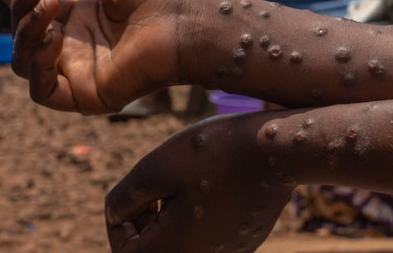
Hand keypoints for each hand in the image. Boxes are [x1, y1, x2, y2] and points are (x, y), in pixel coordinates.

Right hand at [0, 0, 192, 113]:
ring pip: (26, 64)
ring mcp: (81, 74)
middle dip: (20, 9)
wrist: (185, 18)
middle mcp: (79, 49)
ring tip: (48, 4)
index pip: (36, 13)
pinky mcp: (88, 98)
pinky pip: (42, 92)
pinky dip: (38, 63)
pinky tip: (55, 36)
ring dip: (26, 32)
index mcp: (84, 21)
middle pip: (25, 37)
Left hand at [105, 113, 293, 252]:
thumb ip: (123, 198)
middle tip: (151, 187)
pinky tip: (208, 186)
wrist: (277, 149)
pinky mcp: (244, 242)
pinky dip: (196, 219)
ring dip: (168, 220)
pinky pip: (207, 240)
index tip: (130, 193)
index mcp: (173, 252)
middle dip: (141, 222)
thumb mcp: (153, 168)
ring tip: (178, 183)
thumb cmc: (212, 154)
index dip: (117, 222)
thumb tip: (114, 214)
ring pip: (181, 246)